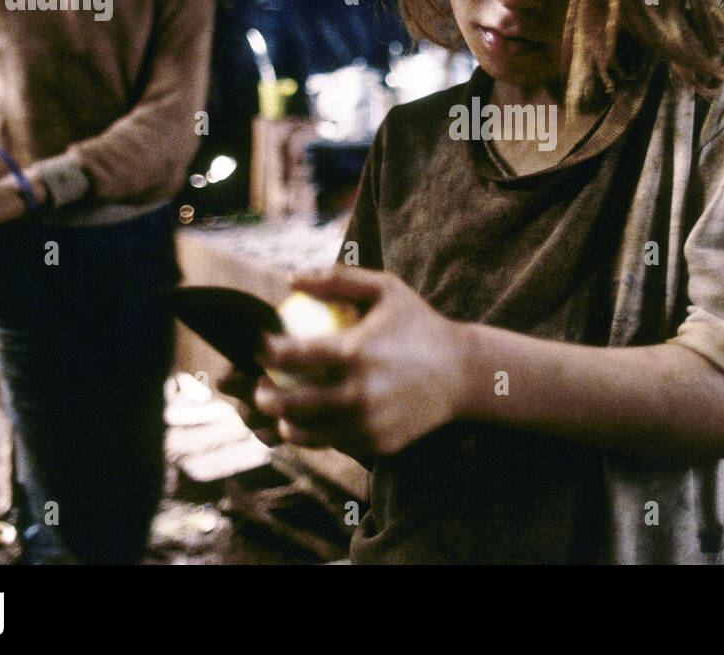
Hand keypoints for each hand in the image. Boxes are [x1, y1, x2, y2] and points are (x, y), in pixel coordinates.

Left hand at [252, 266, 468, 458]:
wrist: (464, 373)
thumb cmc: (419, 324)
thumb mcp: (385, 289)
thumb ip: (337, 280)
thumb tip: (291, 279)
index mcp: (355, 352)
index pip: (290, 355)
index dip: (265, 350)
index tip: (261, 346)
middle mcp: (358, 393)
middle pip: (288, 403)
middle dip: (262, 395)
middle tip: (259, 385)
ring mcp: (367, 423)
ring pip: (305, 432)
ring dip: (283, 422)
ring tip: (279, 409)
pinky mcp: (377, 444)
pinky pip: (333, 442)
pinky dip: (317, 434)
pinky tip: (310, 422)